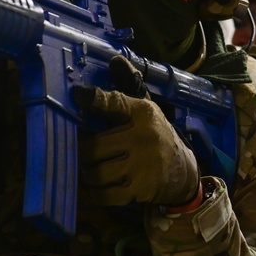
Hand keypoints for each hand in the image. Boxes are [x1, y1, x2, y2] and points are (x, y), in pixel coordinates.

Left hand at [74, 56, 199, 206]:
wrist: (183, 170)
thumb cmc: (154, 135)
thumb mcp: (145, 109)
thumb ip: (127, 88)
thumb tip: (116, 60)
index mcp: (143, 113)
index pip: (115, 102)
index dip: (94, 98)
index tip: (77, 94)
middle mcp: (143, 137)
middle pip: (94, 147)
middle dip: (79, 151)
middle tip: (72, 151)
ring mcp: (142, 166)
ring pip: (96, 172)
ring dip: (85, 173)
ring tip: (83, 168)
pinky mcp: (140, 189)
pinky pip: (104, 195)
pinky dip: (91, 194)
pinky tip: (87, 189)